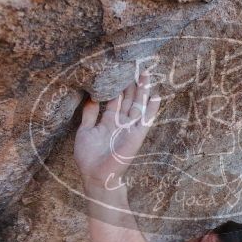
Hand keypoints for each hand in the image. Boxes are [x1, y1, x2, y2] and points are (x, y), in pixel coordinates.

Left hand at [74, 71, 160, 187]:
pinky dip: (151, 108)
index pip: (116, 99)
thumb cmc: (89, 157)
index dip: (118, 85)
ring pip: (138, 105)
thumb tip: (90, 97)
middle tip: (135, 65)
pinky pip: (146, 120)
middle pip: (129, 99)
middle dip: (132, 83)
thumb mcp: (85, 131)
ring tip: (146, 73)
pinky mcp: (136, 135)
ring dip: (142, 90)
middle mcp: (121, 122)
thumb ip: (89, 114)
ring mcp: (130, 128)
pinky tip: (156, 96)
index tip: (119, 70)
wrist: (96, 175)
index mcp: (109, 120)